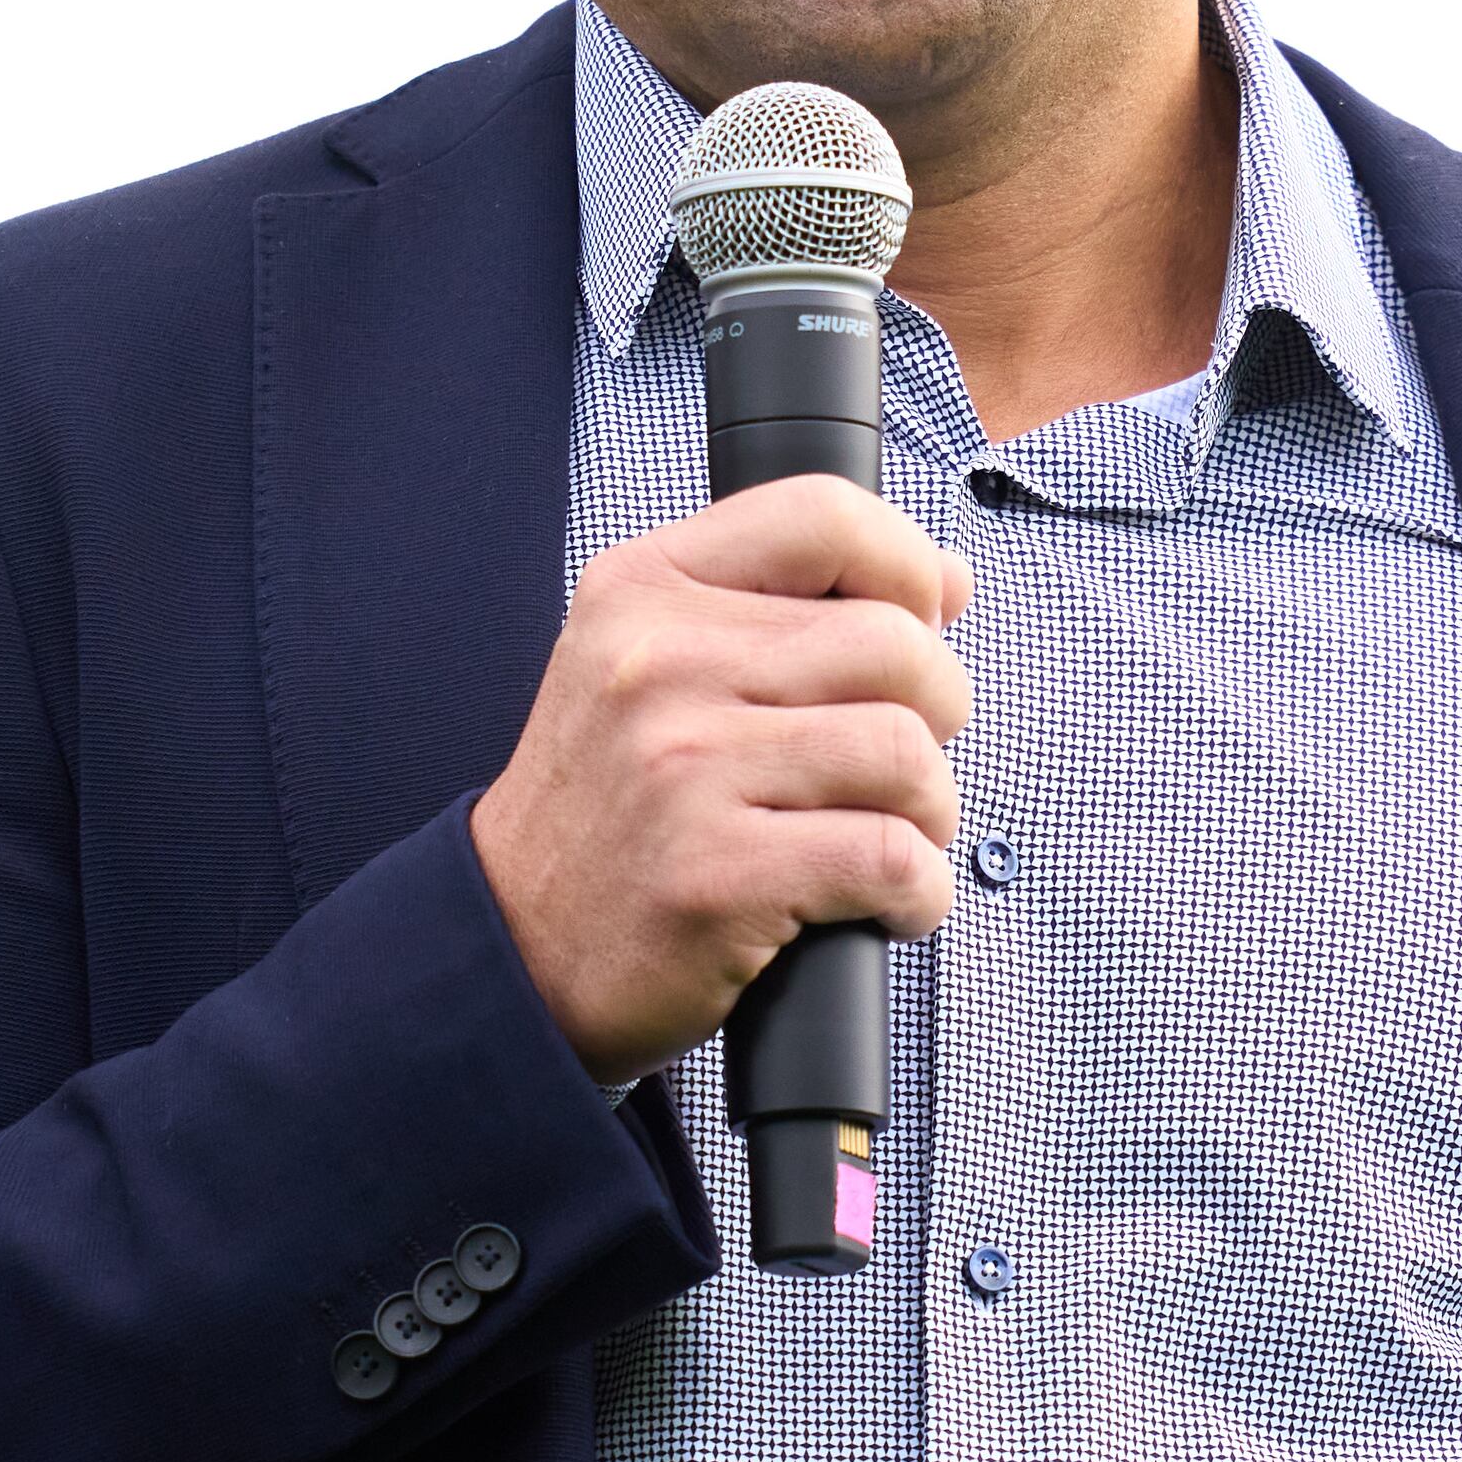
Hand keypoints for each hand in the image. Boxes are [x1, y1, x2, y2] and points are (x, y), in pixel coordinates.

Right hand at [472, 475, 971, 1089]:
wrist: (516, 946)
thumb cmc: (612, 807)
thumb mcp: (657, 665)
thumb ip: (789, 608)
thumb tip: (946, 578)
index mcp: (646, 589)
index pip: (823, 514)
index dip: (905, 564)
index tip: (919, 619)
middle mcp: (659, 664)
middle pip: (893, 644)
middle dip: (936, 711)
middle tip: (898, 763)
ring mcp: (685, 769)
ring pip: (906, 752)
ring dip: (930, 809)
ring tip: (890, 833)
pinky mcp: (716, 875)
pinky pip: (891, 859)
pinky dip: (919, 891)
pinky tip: (885, 904)